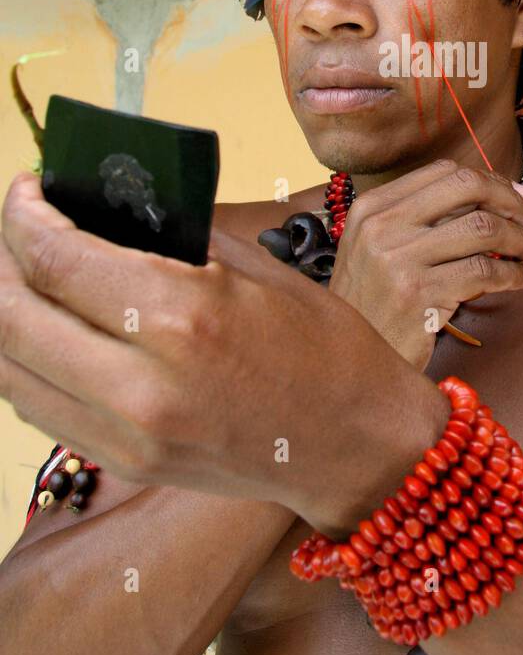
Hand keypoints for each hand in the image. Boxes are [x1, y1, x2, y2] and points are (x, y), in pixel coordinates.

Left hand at [0, 172, 448, 537]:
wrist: (355, 444)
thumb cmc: (324, 348)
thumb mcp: (256, 269)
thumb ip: (173, 237)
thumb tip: (106, 209)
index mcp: (182, 318)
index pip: (55, 260)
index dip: (23, 216)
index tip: (25, 191)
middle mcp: (142, 384)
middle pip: (9, 317)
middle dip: (1, 260)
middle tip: (20, 229)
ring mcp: (128, 435)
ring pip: (8, 369)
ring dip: (5, 313)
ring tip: (26, 276)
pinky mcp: (126, 463)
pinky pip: (37, 408)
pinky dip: (25, 362)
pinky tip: (49, 331)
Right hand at [328, 159, 522, 367]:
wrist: (346, 360)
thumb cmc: (373, 305)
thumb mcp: (378, 249)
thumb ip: (424, 221)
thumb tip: (499, 192)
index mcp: (372, 207)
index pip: (444, 172)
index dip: (489, 181)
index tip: (514, 198)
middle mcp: (382, 226)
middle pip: (467, 187)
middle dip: (511, 201)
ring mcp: (399, 260)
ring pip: (483, 229)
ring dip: (521, 241)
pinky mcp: (420, 296)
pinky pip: (485, 272)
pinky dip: (513, 274)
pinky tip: (521, 279)